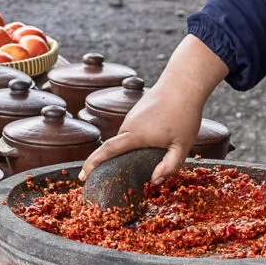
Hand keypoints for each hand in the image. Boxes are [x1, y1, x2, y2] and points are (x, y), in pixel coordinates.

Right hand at [80, 81, 202, 185]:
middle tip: (117, 180)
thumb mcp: (182, 146)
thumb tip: (154, 181)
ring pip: (126, 139)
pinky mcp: (138, 111)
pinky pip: (133, 130)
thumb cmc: (184, 114)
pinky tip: (153, 143)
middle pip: (116, 148)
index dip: (92, 164)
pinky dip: (136, 140)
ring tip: (142, 163)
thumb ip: (170, 166)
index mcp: (135, 135)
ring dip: (129, 150)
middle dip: (113, 163)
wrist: (184, 83)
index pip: (107, 151)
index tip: (82, 176)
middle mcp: (129, 125)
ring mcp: (132, 116)